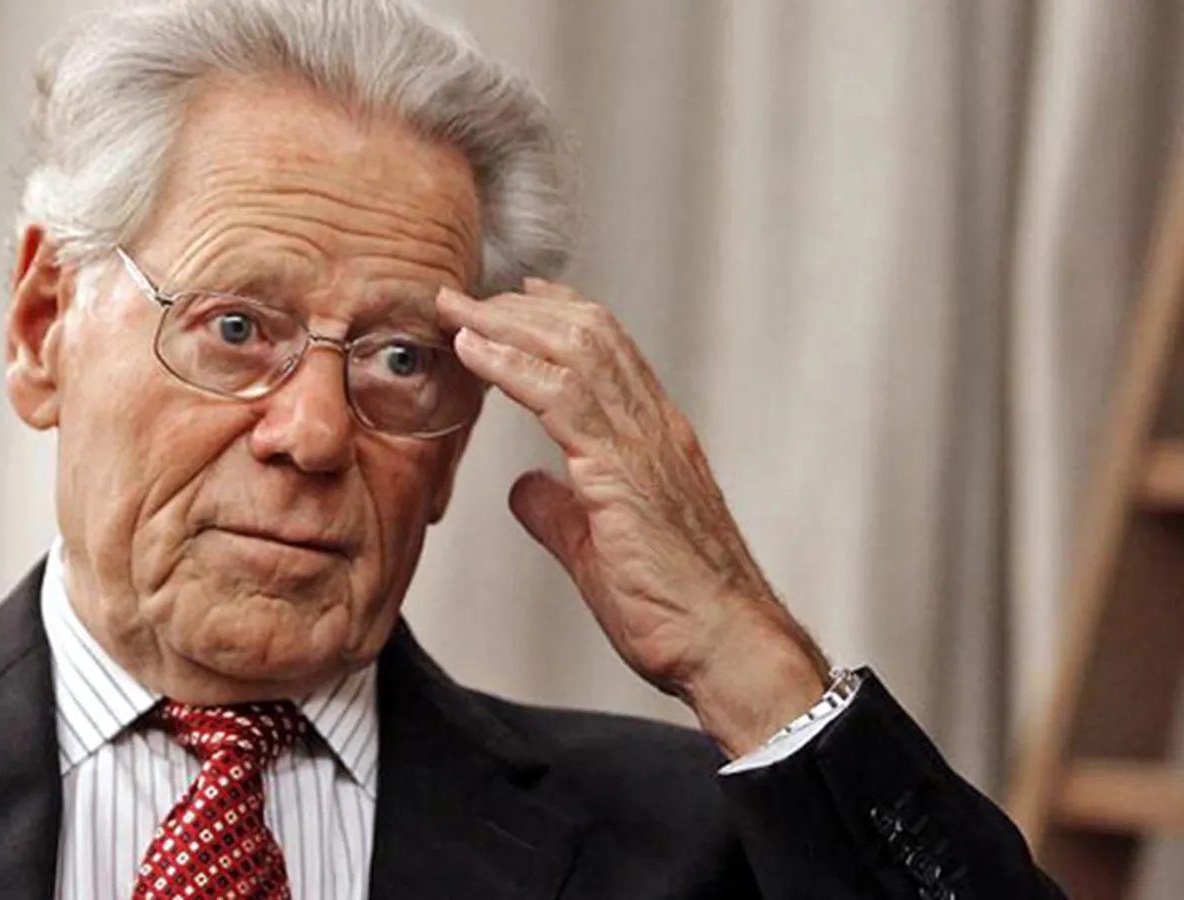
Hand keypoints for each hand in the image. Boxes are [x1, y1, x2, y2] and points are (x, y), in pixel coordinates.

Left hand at [436, 280, 829, 755]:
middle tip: (469, 295)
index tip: (517, 297)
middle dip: (524, 308)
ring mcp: (643, 443)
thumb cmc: (674, 608)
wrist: (723, 642)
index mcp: (654, 439)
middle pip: (591, 333)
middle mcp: (654, 426)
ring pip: (578, 348)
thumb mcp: (598, 549)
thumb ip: (559, 512)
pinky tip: (472, 352)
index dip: (559, 317)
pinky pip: (561, 397)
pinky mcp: (622, 471)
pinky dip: (510, 365)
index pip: (609, 351)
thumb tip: (525, 488)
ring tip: (460, 310)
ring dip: (510, 324)